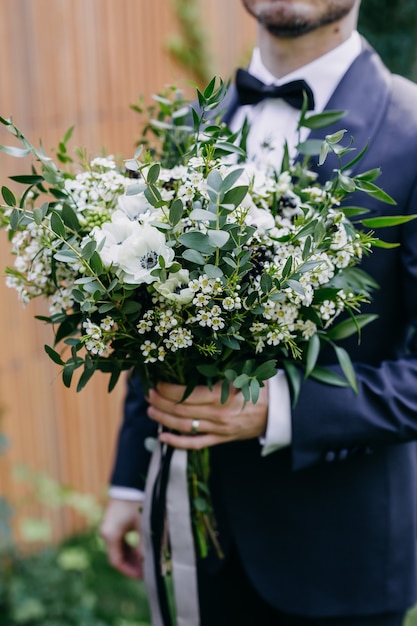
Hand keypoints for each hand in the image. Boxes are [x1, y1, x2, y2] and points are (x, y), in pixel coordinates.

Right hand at [100, 499, 142, 578]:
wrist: (129, 482)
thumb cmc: (137, 503)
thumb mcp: (143, 525)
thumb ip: (144, 545)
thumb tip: (147, 563)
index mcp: (110, 535)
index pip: (116, 561)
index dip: (129, 571)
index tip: (142, 576)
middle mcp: (106, 532)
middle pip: (116, 555)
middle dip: (131, 565)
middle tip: (145, 571)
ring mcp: (108, 526)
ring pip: (118, 548)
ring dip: (130, 556)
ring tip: (144, 562)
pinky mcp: (113, 521)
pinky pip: (119, 539)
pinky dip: (128, 546)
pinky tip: (139, 549)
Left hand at [146, 381, 267, 449]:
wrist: (279, 411)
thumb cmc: (260, 386)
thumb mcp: (242, 373)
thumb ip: (220, 371)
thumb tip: (191, 361)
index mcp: (224, 395)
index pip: (188, 394)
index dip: (168, 390)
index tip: (156, 382)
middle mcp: (219, 414)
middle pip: (182, 410)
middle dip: (161, 402)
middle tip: (148, 394)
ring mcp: (219, 429)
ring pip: (185, 427)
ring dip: (163, 419)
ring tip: (150, 411)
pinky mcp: (222, 439)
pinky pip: (196, 444)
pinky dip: (178, 442)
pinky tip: (163, 437)